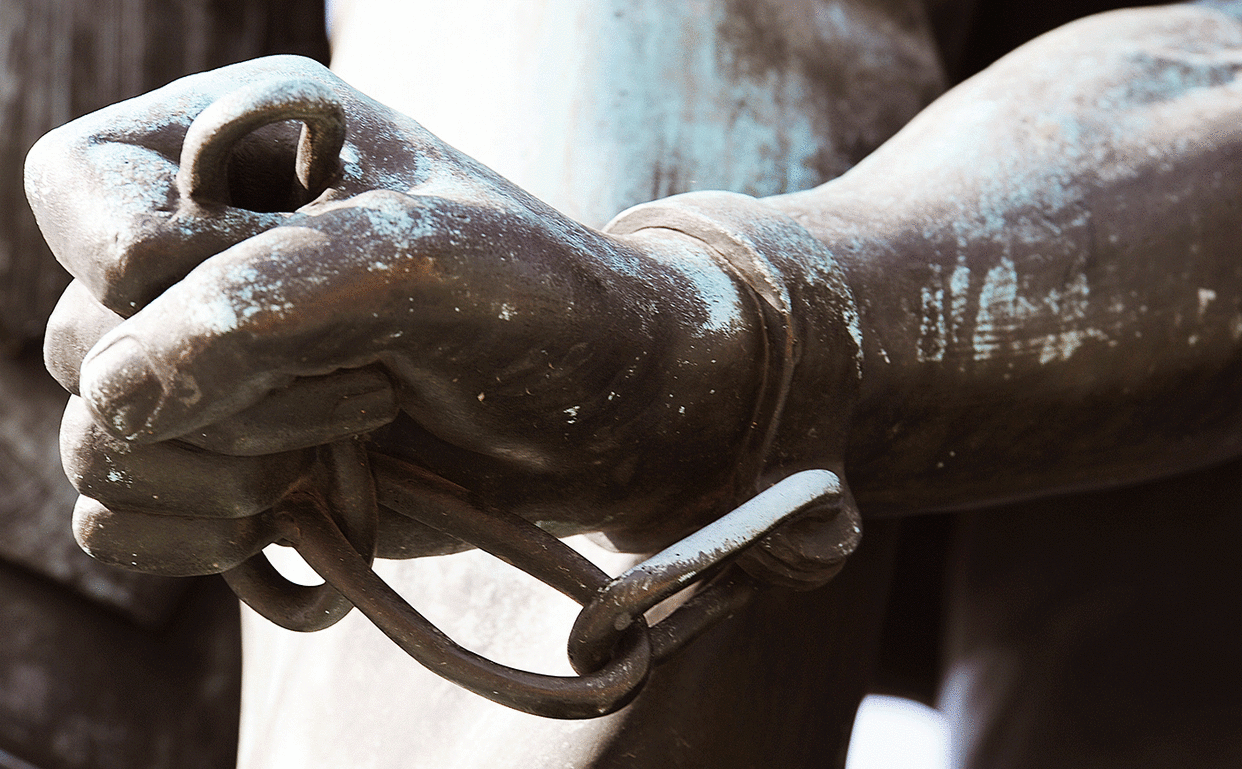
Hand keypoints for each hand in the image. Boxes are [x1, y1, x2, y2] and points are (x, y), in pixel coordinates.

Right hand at [33, 56, 763, 574]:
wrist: (608, 416)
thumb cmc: (536, 308)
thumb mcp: (414, 265)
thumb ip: (250, 309)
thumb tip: (108, 402)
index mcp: (227, 151)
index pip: (78, 195)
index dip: (158, 273)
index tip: (312, 310)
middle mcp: (198, 258)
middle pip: (82, 341)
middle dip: (228, 395)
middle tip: (372, 391)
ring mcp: (203, 369)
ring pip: (93, 443)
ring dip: (219, 475)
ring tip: (346, 453)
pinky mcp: (220, 463)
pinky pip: (114, 518)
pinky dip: (193, 536)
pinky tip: (297, 518)